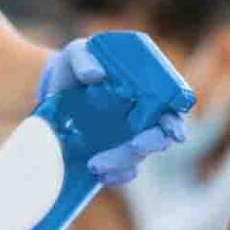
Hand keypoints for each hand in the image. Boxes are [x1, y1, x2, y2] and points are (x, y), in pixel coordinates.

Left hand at [37, 40, 187, 185]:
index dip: (175, 120)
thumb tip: (96, 75)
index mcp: (146, 88)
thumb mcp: (77, 53)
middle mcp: (144, 115)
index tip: (172, 131)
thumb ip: (84, 59)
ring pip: (139, 156)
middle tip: (135, 146)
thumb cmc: (76, 66)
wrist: (54, 89)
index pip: (172, 106)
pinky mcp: (113, 152)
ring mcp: (129, 136)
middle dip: (151, 143)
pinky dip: (116, 176)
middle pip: (160, 136)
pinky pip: (124, 171)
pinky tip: (100, 176)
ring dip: (123, 162)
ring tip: (94, 164)